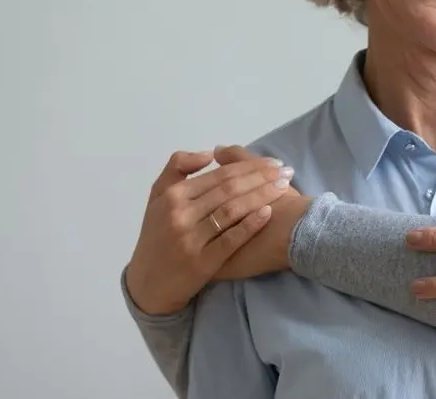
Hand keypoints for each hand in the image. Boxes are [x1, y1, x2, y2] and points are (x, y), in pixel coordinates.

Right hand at [124, 149, 293, 314]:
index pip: (219, 175)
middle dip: (262, 177)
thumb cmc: (157, 235)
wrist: (149, 283)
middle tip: (285, 171)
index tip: (273, 162)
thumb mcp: (157, 198)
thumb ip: (177, 169)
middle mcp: (181, 214)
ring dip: (262, 195)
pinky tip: (269, 212)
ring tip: (284, 187)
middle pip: (229, 189)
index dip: (249, 166)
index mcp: (173, 195)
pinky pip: (231, 239)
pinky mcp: (202, 262)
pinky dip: (251, 224)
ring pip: (232, 210)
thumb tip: (210, 153)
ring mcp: (191, 239)